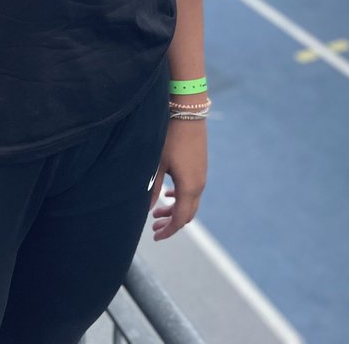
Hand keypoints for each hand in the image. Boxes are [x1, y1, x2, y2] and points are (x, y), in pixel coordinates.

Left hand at [149, 119, 206, 240]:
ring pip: (190, 202)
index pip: (180, 219)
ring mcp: (201, 175)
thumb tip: (147, 209)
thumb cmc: (169, 137)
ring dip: (174, 209)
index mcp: (189, 187)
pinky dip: (180, 197)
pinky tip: (168, 193)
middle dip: (171, 223)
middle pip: (187, 214)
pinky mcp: (200, 166)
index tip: (155, 236)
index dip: (168, 231)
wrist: (188, 112)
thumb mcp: (157, 163)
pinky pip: (192, 190)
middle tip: (154, 226)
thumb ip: (152, 188)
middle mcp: (199, 184)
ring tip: (156, 211)